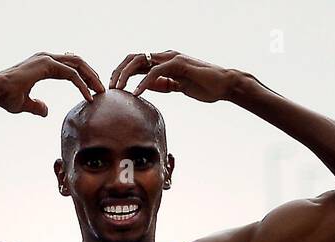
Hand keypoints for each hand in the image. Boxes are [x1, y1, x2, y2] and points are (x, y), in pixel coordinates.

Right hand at [0, 53, 102, 117]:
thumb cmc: (6, 98)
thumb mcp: (26, 103)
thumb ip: (37, 106)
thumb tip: (46, 110)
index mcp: (42, 64)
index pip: (69, 66)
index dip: (83, 77)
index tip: (92, 89)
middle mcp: (46, 58)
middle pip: (77, 62)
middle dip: (91, 74)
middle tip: (101, 89)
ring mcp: (46, 59)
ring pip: (77, 64)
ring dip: (91, 77)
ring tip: (99, 91)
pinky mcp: (47, 65)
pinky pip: (71, 74)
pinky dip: (82, 85)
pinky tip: (88, 97)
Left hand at [110, 51, 238, 101]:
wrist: (224, 85)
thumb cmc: (203, 86)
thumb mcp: (177, 86)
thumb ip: (162, 83)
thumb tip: (144, 86)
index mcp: (163, 61)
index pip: (137, 63)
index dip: (122, 73)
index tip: (113, 87)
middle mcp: (165, 56)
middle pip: (134, 58)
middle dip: (118, 71)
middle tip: (110, 87)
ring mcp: (172, 58)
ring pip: (141, 61)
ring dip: (126, 75)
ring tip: (118, 88)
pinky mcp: (179, 64)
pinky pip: (156, 71)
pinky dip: (144, 82)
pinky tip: (137, 93)